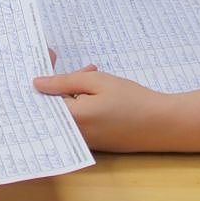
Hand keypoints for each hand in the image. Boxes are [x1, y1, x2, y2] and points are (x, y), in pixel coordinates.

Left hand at [34, 66, 173, 151]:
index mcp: (72, 119)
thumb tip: (37, 83)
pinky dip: (83, 104)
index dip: (44, 76)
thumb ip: (64, 82)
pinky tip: (98, 92)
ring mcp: (84, 142)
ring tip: (94, 75)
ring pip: (68, 111)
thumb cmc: (131, 99)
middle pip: (55, 105)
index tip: (48, 57)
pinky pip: (79, 121)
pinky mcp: (94, 143)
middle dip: (63, 82)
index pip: (43, 98)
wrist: (162, 124)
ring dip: (75, 91)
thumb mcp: (97, 82)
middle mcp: (73, 135)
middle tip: (81, 67)